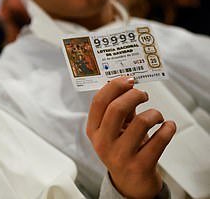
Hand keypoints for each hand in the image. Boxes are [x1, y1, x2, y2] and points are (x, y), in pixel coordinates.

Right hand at [87, 77, 175, 198]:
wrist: (130, 183)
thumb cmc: (123, 150)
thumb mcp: (115, 130)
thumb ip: (119, 109)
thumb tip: (127, 85)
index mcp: (94, 130)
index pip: (99, 102)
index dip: (114, 87)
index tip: (127, 80)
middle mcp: (104, 143)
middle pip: (116, 109)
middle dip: (134, 95)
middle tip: (143, 93)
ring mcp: (121, 155)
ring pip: (141, 123)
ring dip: (154, 113)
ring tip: (157, 115)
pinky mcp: (140, 165)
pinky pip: (159, 140)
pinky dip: (168, 128)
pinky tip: (168, 126)